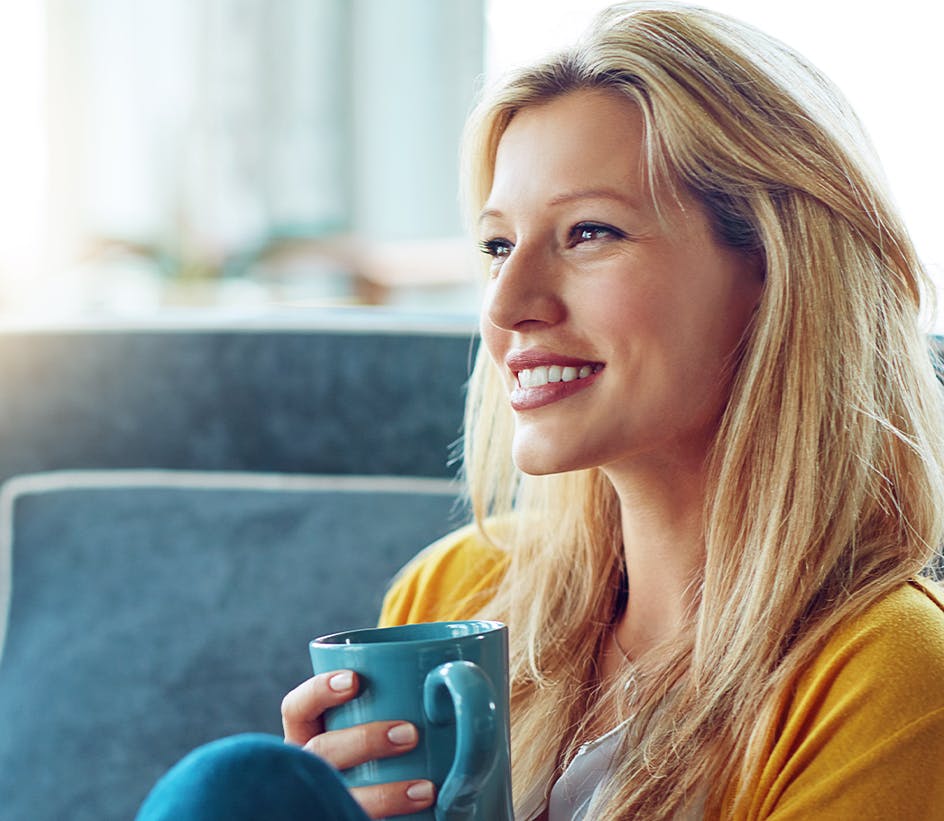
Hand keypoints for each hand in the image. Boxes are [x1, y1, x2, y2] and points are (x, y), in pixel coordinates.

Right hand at [282, 670, 435, 818]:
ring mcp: (329, 798)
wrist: (414, 810)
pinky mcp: (346, 819)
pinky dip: (390, 818)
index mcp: (313, 734)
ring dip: (383, 794)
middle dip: (363, 741)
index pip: (297, 709)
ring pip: (340, 796)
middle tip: (410, 733)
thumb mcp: (393, 722)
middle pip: (320, 752)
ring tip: (427, 788)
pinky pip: (359, 820)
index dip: (317, 692)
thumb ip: (407, 702)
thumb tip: (454, 672)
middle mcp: (313, 768)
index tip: (354, 679)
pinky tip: (423, 811)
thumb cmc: (402, 752)